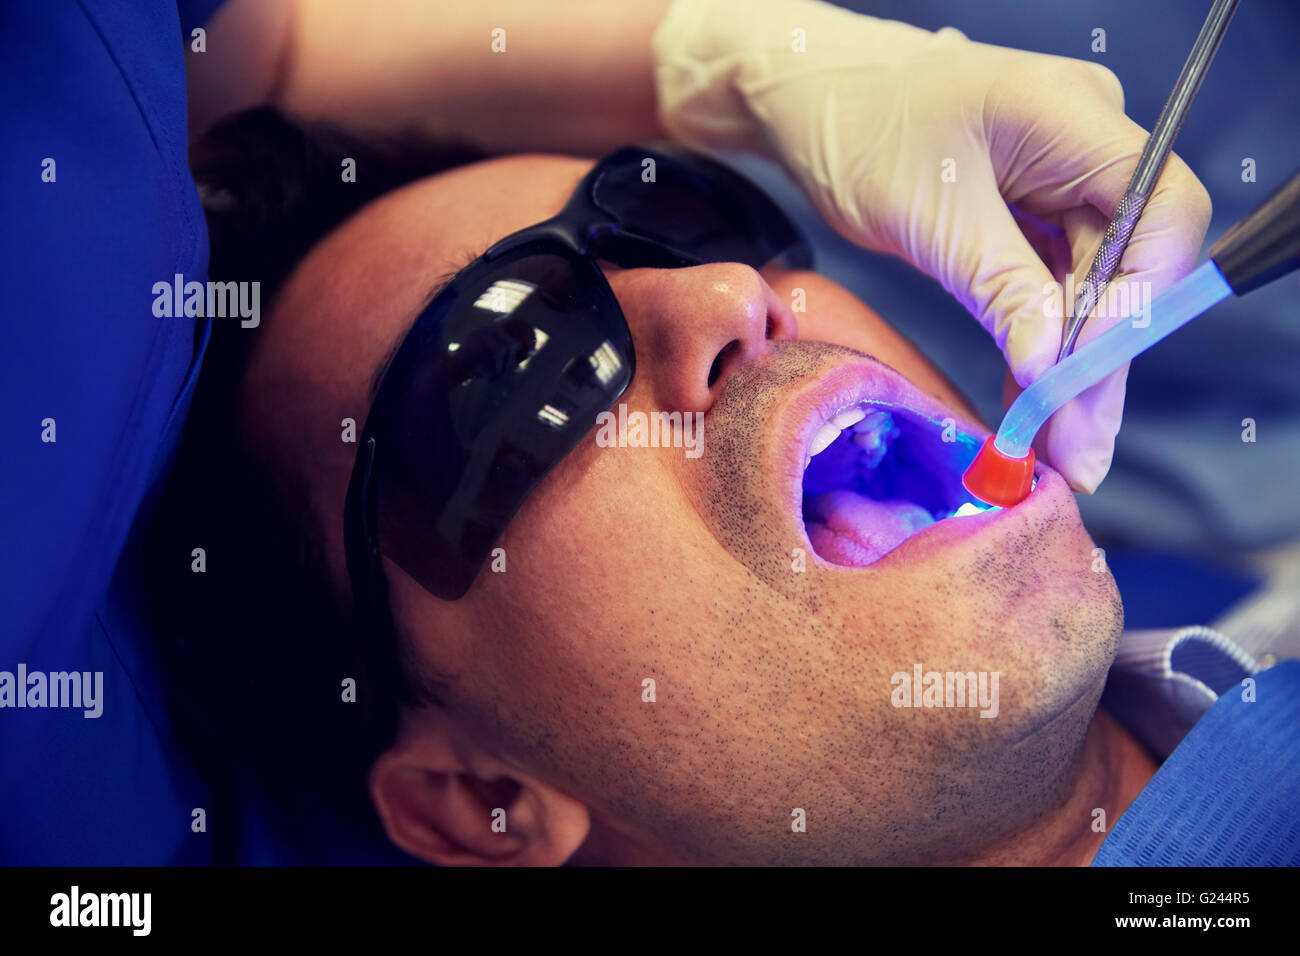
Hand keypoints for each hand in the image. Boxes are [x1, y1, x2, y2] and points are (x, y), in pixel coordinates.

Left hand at [653, 0, 1211, 491]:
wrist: (814, 104)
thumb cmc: (861, 131)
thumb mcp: (931, 217)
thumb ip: (1003, 288)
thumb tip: (1052, 368)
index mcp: (1073, 116)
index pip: (1162, 210)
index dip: (1137, 299)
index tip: (1082, 373)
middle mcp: (1085, 144)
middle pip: (1128, 264)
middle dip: (1099, 361)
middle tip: (1080, 451)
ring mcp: (1062, 179)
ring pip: (1091, 287)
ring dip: (1070, 369)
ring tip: (1060, 452)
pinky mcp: (1032, 213)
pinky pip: (1051, 286)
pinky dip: (1038, 344)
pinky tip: (1031, 406)